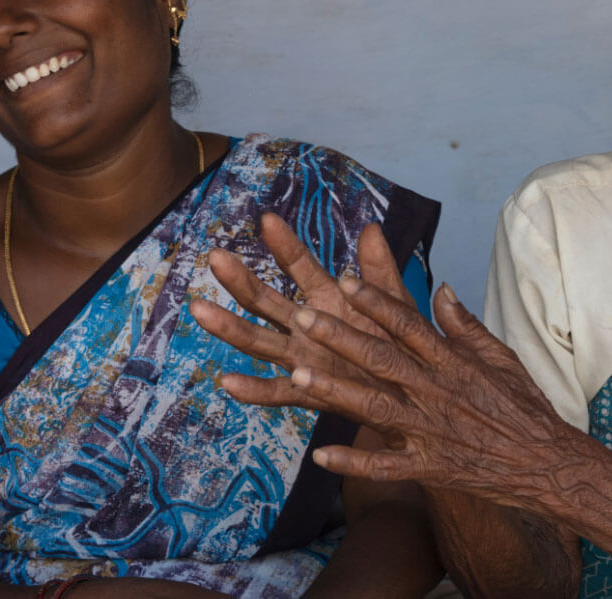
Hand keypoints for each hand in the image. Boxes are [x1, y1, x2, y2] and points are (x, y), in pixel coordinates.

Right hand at [191, 213, 415, 418]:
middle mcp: (306, 325)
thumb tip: (371, 228)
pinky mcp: (309, 391)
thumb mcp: (393, 305)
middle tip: (215, 256)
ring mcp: (303, 358)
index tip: (268, 219)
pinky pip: (276, 392)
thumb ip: (380, 271)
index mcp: (327, 299)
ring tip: (200, 309)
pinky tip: (227, 382)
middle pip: (265, 300)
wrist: (411, 391)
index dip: (285, 245)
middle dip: (241, 280)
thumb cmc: (399, 343)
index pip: (300, 267)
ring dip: (228, 327)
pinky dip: (253, 389)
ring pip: (259, 341)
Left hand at [196, 219, 589, 512]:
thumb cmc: (527, 409)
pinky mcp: (430, 468)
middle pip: (382, 359)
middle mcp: (438, 393)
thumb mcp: (502, 359)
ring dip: (335, 391)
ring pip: (375, 407)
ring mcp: (431, 432)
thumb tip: (440, 289)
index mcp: (454, 363)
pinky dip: (354, 462)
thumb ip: (466, 326)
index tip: (344, 280)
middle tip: (302, 315)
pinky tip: (320, 457)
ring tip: (297, 375)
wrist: (550, 465)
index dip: (375, 301)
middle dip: (340, 337)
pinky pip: (385, 466)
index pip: (408, 324)